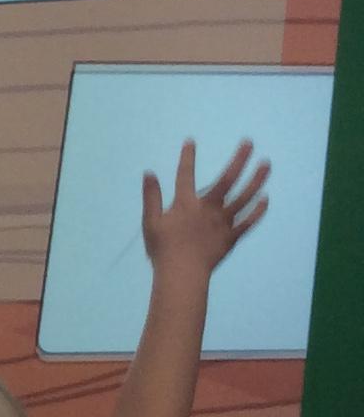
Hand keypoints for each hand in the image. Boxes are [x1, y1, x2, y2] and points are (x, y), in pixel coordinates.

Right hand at [143, 138, 269, 280]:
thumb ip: (151, 197)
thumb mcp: (150, 223)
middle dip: (239, 160)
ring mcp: (223, 222)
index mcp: (185, 204)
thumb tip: (149, 173)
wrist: (182, 275)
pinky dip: (258, 211)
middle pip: (227, 180)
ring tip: (266, 164)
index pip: (185, 175)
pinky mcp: (231, 237)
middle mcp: (208, 208)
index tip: (191, 141)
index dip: (187, 158)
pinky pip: (247, 222)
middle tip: (249, 143)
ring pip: (244, 197)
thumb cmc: (163, 250)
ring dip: (256, 179)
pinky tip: (265, 199)